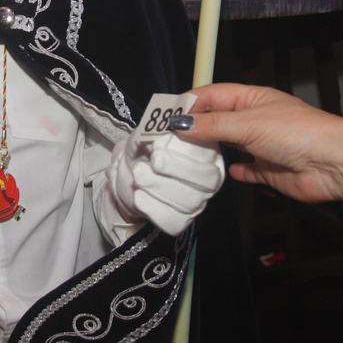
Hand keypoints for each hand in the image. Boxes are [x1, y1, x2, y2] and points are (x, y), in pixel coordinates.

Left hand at [104, 129, 224, 236]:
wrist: (131, 169)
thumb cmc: (147, 146)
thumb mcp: (150, 130)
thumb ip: (160, 125)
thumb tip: (167, 120)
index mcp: (209, 153)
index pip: (211, 155)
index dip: (188, 153)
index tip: (159, 148)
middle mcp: (210, 180)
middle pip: (207, 182)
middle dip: (177, 171)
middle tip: (151, 162)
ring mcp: (198, 202)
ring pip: (189, 203)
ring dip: (159, 188)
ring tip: (138, 176)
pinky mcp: (181, 220)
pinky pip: (174, 222)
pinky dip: (154, 210)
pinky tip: (139, 196)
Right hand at [171, 83, 342, 204]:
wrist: (332, 164)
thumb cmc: (292, 133)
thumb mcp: (247, 123)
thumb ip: (212, 125)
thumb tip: (179, 124)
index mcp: (252, 98)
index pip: (214, 95)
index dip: (191, 103)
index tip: (166, 117)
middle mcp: (256, 119)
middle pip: (219, 120)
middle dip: (196, 128)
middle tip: (167, 141)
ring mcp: (263, 145)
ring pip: (230, 145)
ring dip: (211, 149)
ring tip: (184, 158)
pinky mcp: (270, 170)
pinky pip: (247, 169)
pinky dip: (234, 170)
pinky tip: (221, 173)